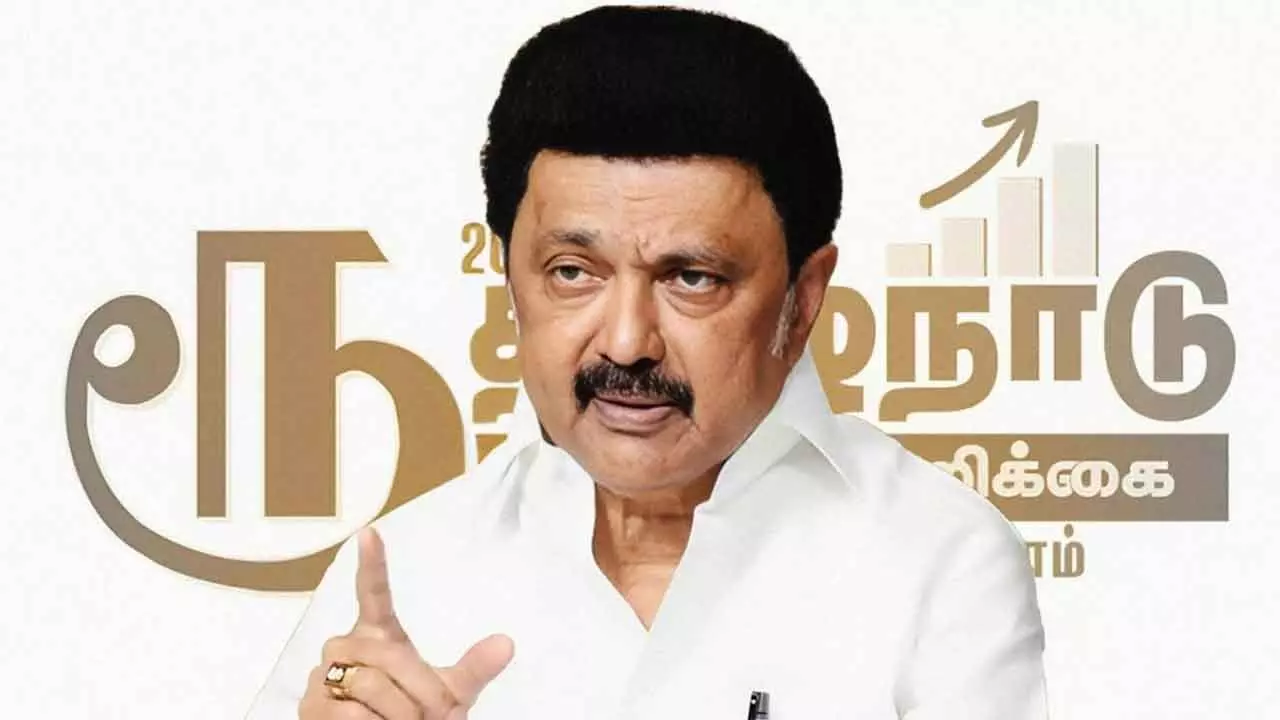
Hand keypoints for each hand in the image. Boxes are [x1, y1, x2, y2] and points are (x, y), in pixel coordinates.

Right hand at [299, 527, 514, 718]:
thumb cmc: (416, 716)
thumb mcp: (450, 693)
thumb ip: (474, 668)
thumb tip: (507, 643)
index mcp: (379, 635)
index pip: (374, 593)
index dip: (372, 564)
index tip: (370, 533)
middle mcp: (347, 648)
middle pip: (388, 655)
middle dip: (419, 691)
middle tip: (428, 716)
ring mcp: (324, 676)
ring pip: (370, 685)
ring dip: (398, 714)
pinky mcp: (312, 708)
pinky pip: (349, 713)